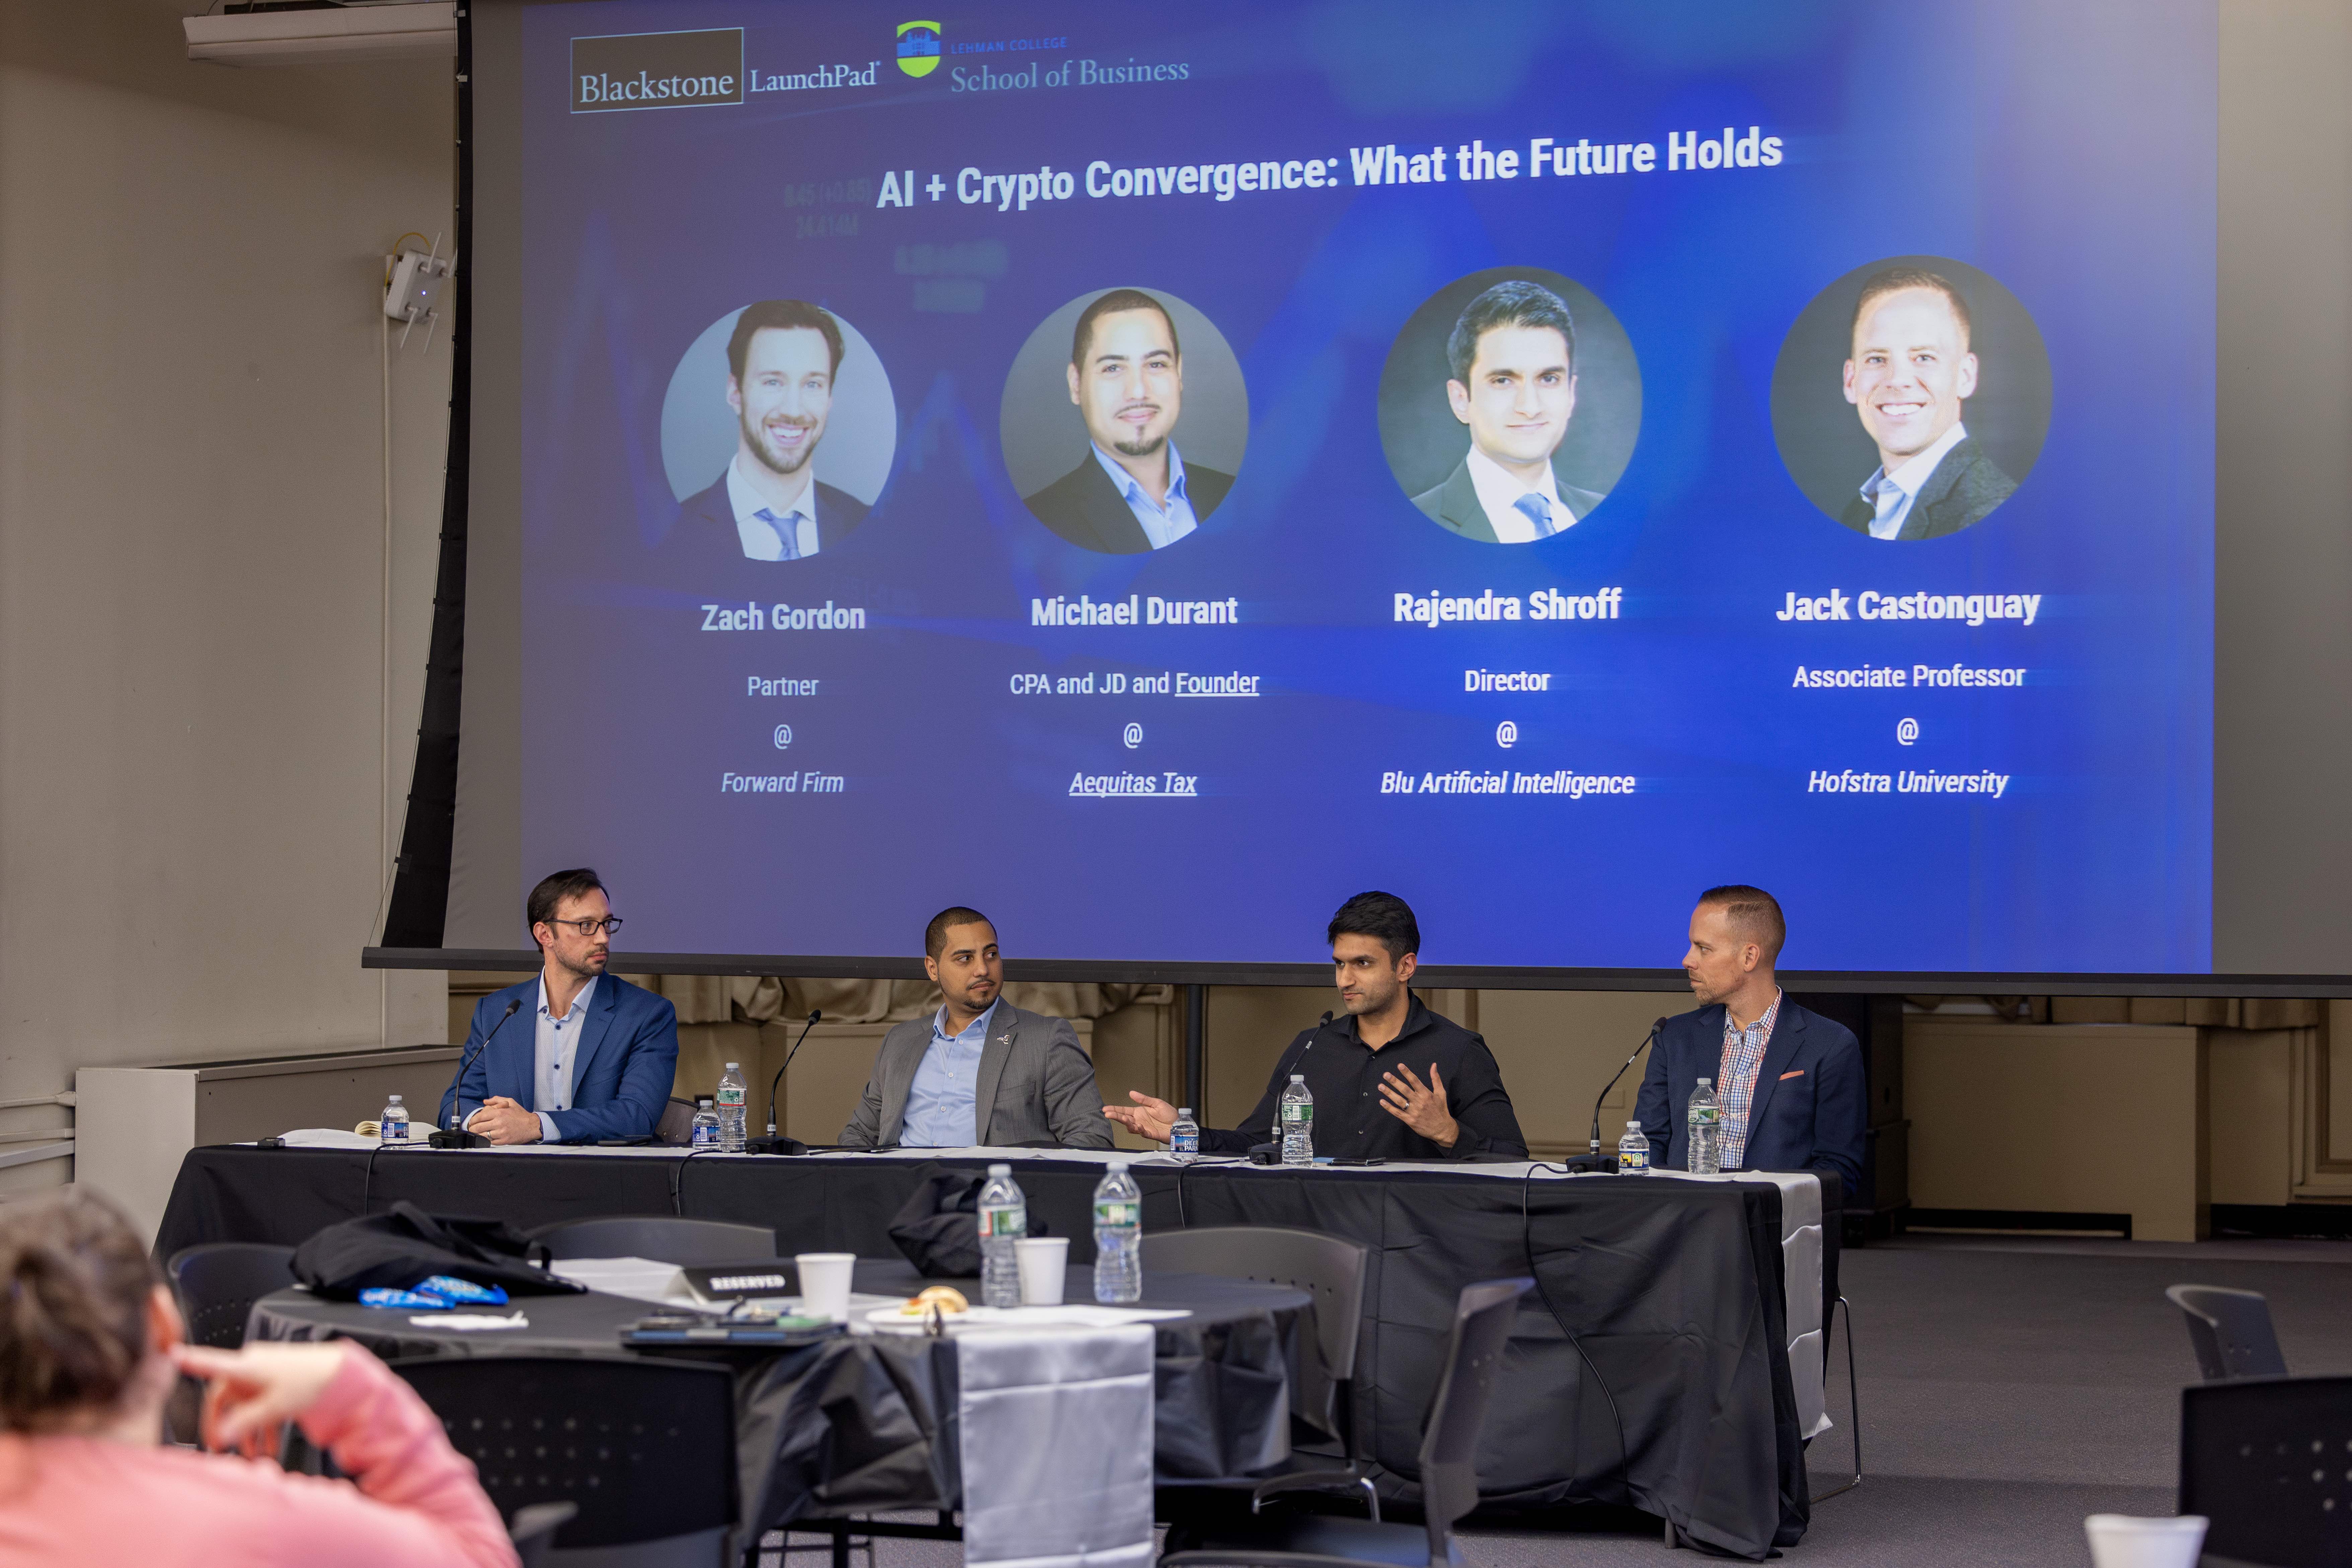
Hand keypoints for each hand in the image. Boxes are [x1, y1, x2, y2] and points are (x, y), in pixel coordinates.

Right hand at [173, 1341, 354, 1457]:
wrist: (343, 1373)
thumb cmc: (311, 1380)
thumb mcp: (274, 1406)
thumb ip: (245, 1423)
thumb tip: (221, 1436)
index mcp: (246, 1366)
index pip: (211, 1363)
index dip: (191, 1360)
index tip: (173, 1354)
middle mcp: (251, 1366)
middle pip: (225, 1397)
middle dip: (223, 1424)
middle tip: (220, 1448)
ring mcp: (264, 1374)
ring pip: (244, 1405)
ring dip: (246, 1431)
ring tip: (251, 1457)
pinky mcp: (276, 1382)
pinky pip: (260, 1405)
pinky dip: (261, 1425)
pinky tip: (267, 1447)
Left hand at [467, 1096, 541, 1144]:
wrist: (532, 1125)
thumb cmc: (521, 1114)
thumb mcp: (510, 1102)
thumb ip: (496, 1100)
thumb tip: (485, 1101)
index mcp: (499, 1112)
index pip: (480, 1117)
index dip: (473, 1120)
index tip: (472, 1122)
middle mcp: (499, 1122)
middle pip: (478, 1127)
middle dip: (473, 1129)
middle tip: (472, 1129)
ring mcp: (501, 1133)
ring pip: (483, 1136)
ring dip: (479, 1135)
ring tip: (478, 1134)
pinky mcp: (504, 1141)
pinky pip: (490, 1142)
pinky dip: (487, 1140)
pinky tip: (487, 1138)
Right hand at [1103, 1090, 1175, 1143]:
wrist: (1179, 1124)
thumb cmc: (1169, 1115)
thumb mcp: (1156, 1103)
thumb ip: (1144, 1099)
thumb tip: (1131, 1093)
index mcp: (1139, 1112)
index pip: (1124, 1110)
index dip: (1114, 1110)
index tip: (1105, 1108)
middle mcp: (1139, 1120)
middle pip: (1124, 1119)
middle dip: (1116, 1116)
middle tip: (1108, 1114)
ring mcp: (1144, 1128)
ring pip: (1131, 1127)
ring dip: (1127, 1123)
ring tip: (1123, 1118)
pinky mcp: (1150, 1134)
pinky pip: (1142, 1133)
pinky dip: (1139, 1129)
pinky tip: (1138, 1125)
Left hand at [1377, 1063, 1458, 1148]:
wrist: (1442, 1129)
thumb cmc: (1441, 1109)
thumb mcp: (1441, 1093)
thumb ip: (1435, 1078)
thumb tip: (1433, 1065)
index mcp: (1426, 1094)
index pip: (1415, 1081)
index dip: (1407, 1073)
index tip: (1399, 1065)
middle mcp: (1419, 1102)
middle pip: (1404, 1090)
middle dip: (1394, 1081)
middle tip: (1385, 1074)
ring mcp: (1413, 1112)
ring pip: (1399, 1101)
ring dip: (1389, 1093)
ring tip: (1380, 1086)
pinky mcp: (1409, 1120)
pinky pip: (1397, 1113)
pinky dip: (1389, 1107)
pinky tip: (1382, 1101)